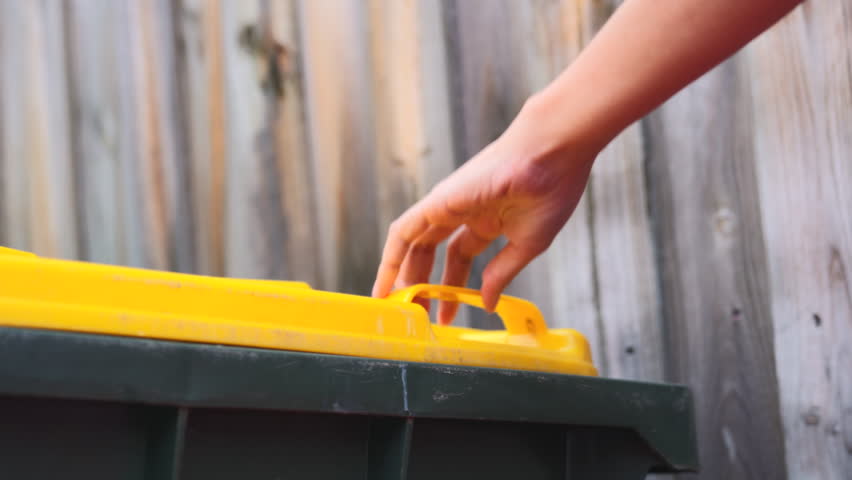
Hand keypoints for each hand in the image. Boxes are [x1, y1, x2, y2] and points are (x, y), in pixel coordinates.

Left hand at [371, 100, 598, 323]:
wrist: (552, 155)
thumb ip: (503, 273)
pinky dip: (392, 256)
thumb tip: (488, 303)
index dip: (452, 289)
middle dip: (422, 284)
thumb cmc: (550, 190)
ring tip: (393, 305)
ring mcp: (447, 205)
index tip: (446, 316)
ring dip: (400, 274)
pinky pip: (405, 231)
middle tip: (416, 316)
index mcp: (487, 220)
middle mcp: (462, 212)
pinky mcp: (437, 201)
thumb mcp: (527, 244)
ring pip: (412, 243)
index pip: (459, 258)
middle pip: (430, 253)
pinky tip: (387, 280)